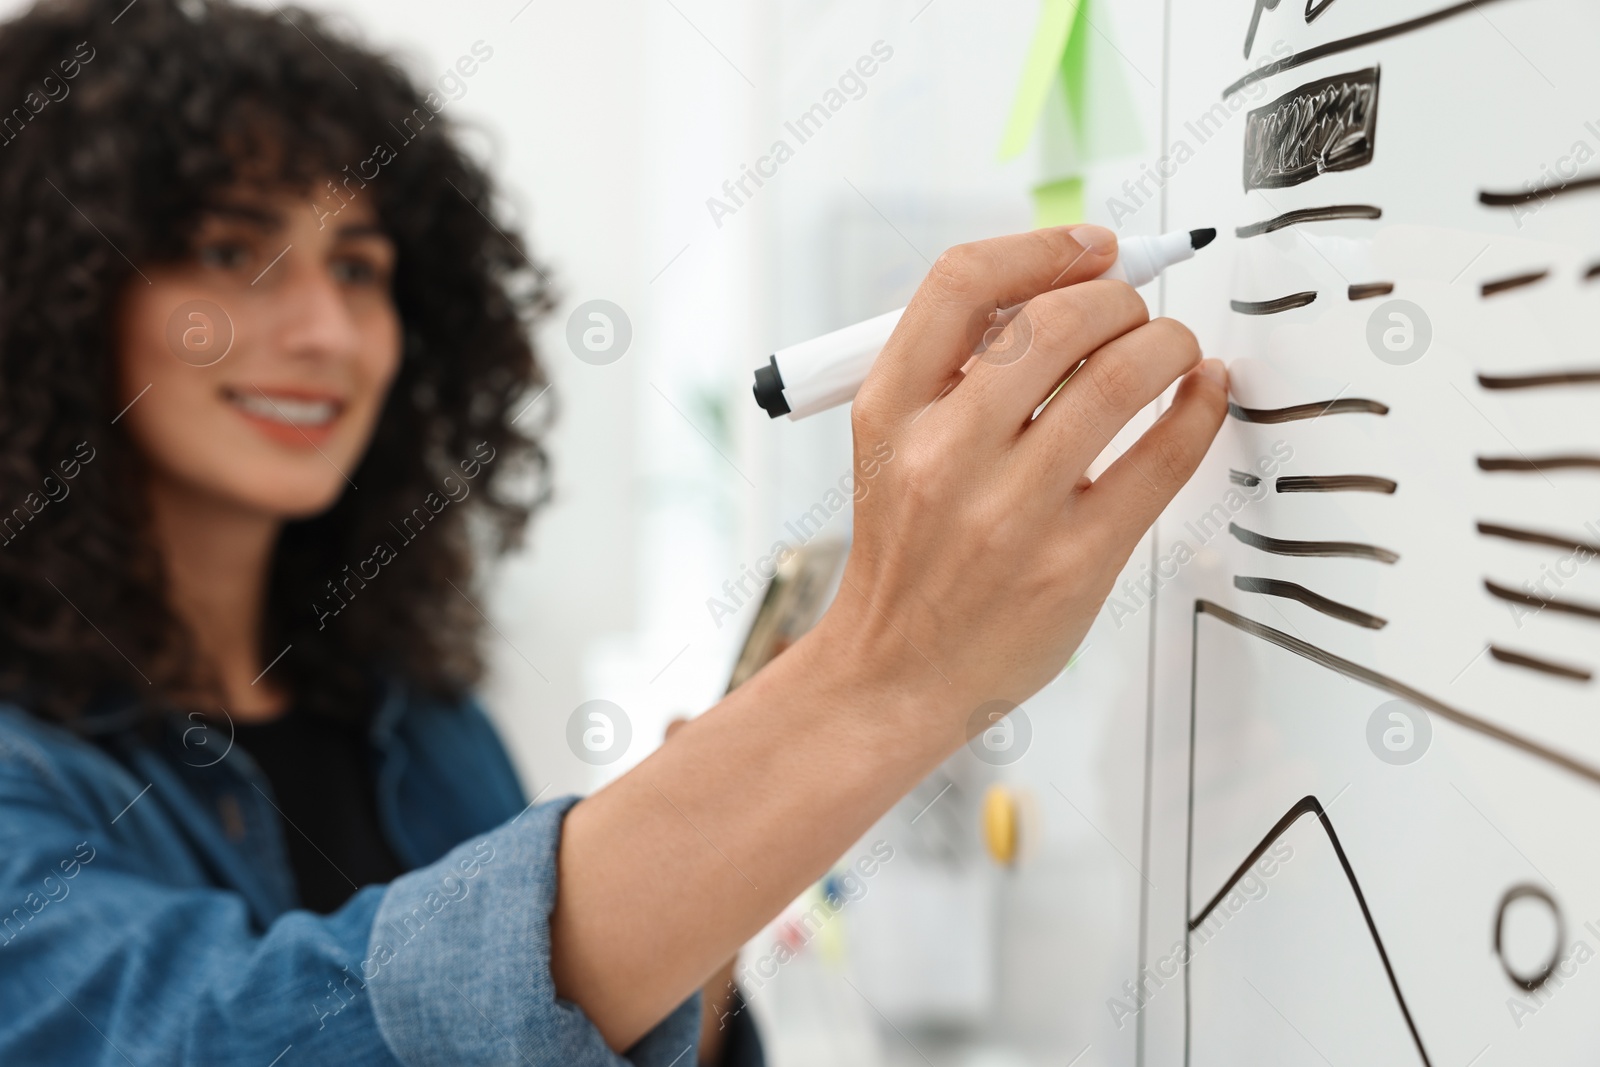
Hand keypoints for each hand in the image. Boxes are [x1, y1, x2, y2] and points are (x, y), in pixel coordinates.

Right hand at [550, 225, 1226, 1053]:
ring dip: (1168, 342)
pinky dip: (1199, 407)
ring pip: (1120, 377)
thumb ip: (953, 374)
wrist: (894, 674)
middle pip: (1057, 320)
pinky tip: (1204, 392)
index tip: (1090, 245)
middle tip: (1138, 310)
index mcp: (890, 412)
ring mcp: (1010, 510)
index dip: (1041, 247)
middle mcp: (944, 453)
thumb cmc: (904, 561)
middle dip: (1119, 297)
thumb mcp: (890, 449)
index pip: (961, 284)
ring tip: (1175, 348)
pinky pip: (1163, 458)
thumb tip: (1058, 295)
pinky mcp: (1075, 560)